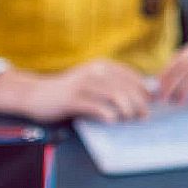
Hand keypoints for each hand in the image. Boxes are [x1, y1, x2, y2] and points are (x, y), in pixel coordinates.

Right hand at [0, 59, 150, 122]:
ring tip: (132, 118)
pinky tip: (112, 120)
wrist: (36, 94)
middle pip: (123, 86)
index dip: (143, 89)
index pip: (129, 76)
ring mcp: (82, 84)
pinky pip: (92, 105)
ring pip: (112, 94)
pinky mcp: (71, 98)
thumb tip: (139, 99)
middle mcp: (94, 72)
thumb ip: (112, 87)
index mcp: (102, 66)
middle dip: (138, 101)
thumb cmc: (69, 92)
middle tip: (145, 115)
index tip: (151, 102)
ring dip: (126, 108)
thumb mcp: (93, 84)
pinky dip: (105, 113)